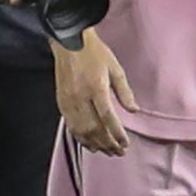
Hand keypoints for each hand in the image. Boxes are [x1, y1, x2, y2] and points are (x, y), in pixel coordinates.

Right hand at [55, 32, 136, 154]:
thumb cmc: (94, 53)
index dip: (117, 134)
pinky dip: (81, 138)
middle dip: (108, 144)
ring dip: (95, 144)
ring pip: (81, 131)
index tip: (125, 144)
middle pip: (94, 128)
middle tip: (119, 152)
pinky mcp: (61, 103)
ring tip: (107, 152)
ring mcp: (69, 101)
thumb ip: (125, 91)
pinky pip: (71, 126)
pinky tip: (89, 144)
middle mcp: (81, 97)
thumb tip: (134, 110)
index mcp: (96, 88)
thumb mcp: (115, 68)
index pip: (107, 117)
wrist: (69, 42)